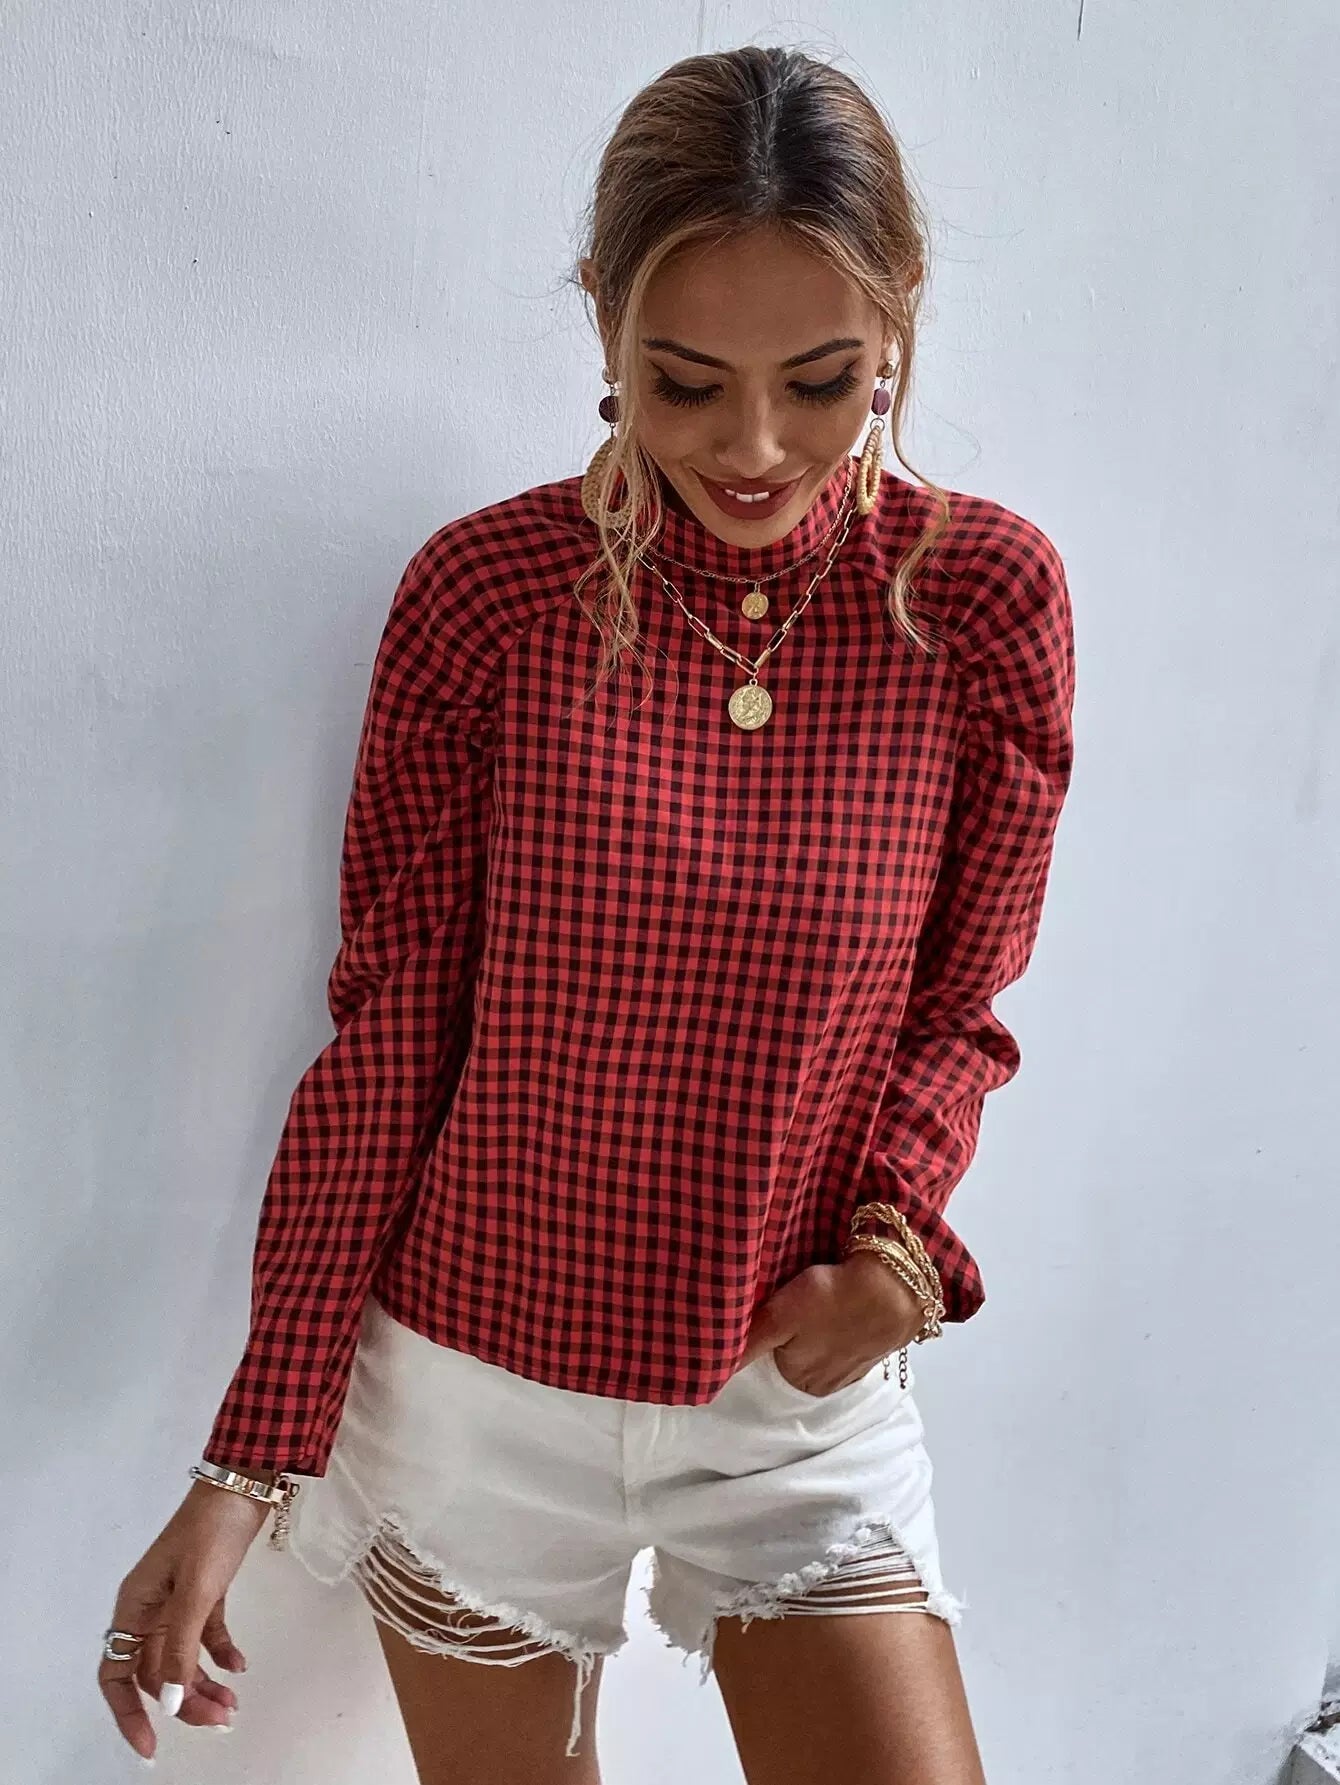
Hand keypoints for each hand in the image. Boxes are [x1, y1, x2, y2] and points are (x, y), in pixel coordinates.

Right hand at [99, 1479, 271, 1762]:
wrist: (244, 1483)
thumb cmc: (211, 1533)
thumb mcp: (196, 1592)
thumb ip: (180, 1649)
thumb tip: (168, 1703)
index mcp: (135, 1607)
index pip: (117, 1674)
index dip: (128, 1714)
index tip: (151, 1746)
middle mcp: (150, 1609)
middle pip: (156, 1673)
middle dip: (184, 1702)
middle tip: (221, 1721)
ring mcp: (178, 1600)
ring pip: (183, 1659)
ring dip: (205, 1684)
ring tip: (233, 1704)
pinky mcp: (206, 1590)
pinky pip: (206, 1636)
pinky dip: (221, 1653)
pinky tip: (241, 1666)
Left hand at [734, 1252, 926, 1394]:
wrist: (896, 1284)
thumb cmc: (832, 1298)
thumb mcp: (780, 1317)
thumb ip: (747, 1344)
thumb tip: (712, 1368)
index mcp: (802, 1380)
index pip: (771, 1358)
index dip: (767, 1331)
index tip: (770, 1308)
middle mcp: (828, 1384)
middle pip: (798, 1356)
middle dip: (794, 1334)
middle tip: (793, 1300)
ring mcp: (856, 1368)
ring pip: (824, 1348)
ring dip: (820, 1329)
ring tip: (821, 1300)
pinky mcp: (878, 1348)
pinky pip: (849, 1340)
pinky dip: (843, 1325)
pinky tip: (844, 1304)